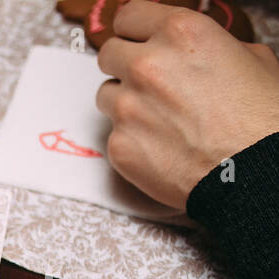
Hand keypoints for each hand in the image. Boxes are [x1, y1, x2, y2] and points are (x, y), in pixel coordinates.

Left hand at [96, 0, 278, 209]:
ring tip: (158, 118)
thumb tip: (195, 52)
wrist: (253, 172)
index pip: (129, 16)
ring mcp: (128, 107)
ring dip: (126, 101)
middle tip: (147, 82)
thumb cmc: (261, 118)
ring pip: (107, 94)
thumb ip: (210, 47)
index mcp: (180, 33)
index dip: (134, 30)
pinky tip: (161, 146)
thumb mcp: (251, 58)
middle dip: (125, 65)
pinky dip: (132, 138)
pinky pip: (114, 134)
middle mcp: (146, 65)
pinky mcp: (119, 145)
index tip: (136, 39)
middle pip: (109, 54)